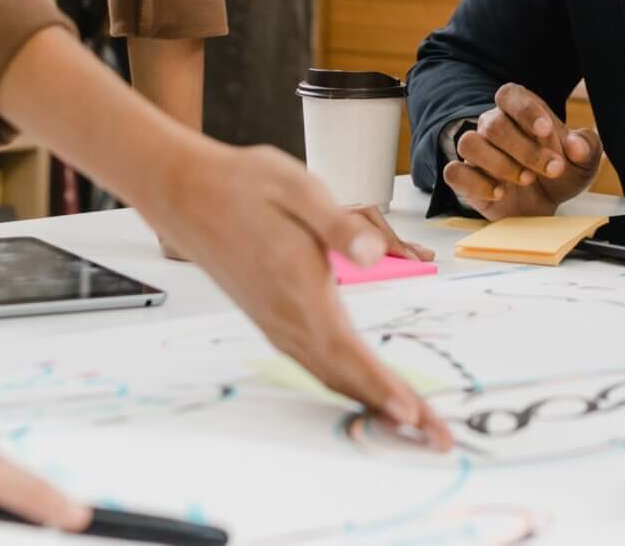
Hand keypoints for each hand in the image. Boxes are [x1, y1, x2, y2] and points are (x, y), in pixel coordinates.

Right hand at [143, 136, 450, 447]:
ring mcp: (277, 323)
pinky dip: (347, 384)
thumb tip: (372, 253)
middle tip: (436, 437)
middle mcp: (287, 318)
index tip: (413, 416)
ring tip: (412, 423)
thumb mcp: (297, 188)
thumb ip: (337, 225)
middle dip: (394, 409)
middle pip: (346, 377)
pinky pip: (316, 363)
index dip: (383, 388)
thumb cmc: (243, 186)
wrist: (188, 194)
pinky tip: (365, 390)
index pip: (349, 352)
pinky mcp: (273, 318)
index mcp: (300, 290)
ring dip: (372, 402)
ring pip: (331, 375)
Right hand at [441, 83, 602, 218]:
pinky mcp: (464, 178)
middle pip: (493, 124)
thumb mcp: (584, 162)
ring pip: (469, 143)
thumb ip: (586, 147)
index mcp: (520, 112)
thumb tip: (575, 144)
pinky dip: (476, 183)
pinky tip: (500, 193)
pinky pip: (454, 172)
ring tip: (527, 179)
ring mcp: (477, 153)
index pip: (510, 95)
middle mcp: (493, 126)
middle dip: (525, 149)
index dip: (525, 110)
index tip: (546, 130)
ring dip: (500, 164)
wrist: (546, 207)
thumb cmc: (561, 174)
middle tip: (553, 168)